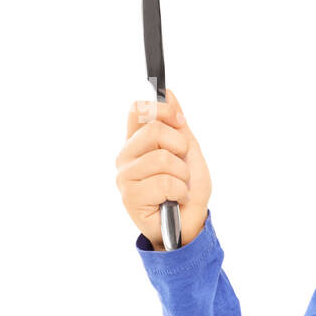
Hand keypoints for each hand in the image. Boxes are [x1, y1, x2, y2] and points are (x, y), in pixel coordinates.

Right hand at [114, 87, 211, 248]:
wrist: (190, 223)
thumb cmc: (187, 188)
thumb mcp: (188, 151)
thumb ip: (177, 124)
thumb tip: (168, 93)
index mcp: (137, 142)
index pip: (138, 109)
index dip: (163, 111)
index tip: (180, 124)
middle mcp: (126, 156)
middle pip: (153, 129)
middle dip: (180, 148)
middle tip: (182, 167)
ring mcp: (125, 176)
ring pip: (163, 158)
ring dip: (182, 174)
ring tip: (178, 187)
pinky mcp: (130, 197)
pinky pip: (165, 182)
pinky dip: (180, 191)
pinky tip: (174, 200)